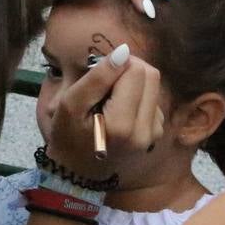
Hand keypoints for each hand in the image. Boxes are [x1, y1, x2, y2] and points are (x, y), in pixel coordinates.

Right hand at [40, 45, 164, 180]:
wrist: (77, 173)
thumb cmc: (68, 137)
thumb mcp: (69, 105)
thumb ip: (97, 77)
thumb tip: (124, 51)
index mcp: (122, 124)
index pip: (136, 70)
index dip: (117, 64)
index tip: (98, 76)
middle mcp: (145, 131)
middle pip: (151, 75)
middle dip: (129, 70)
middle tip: (104, 84)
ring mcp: (154, 134)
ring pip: (154, 86)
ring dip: (133, 85)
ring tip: (109, 101)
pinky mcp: (156, 134)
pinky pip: (153, 101)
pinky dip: (137, 98)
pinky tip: (119, 110)